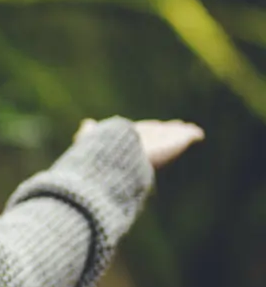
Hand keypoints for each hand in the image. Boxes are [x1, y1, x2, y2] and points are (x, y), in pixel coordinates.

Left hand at [75, 118, 204, 168]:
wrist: (113, 163)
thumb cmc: (99, 153)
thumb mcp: (90, 140)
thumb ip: (90, 133)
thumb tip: (87, 123)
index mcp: (127, 146)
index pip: (140, 136)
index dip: (148, 132)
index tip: (157, 127)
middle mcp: (144, 148)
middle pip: (159, 138)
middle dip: (167, 133)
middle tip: (179, 127)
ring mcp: (159, 148)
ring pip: (171, 139)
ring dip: (180, 134)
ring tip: (192, 131)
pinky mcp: (170, 147)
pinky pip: (182, 141)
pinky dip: (190, 137)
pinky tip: (198, 134)